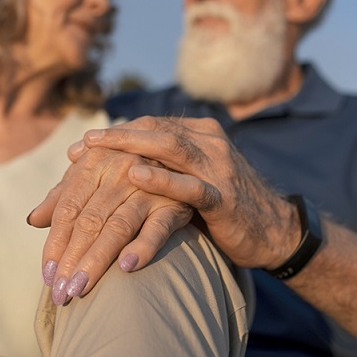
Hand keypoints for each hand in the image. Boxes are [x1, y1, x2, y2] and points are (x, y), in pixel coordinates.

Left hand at [28, 143, 193, 304]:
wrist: (175, 160)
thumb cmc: (123, 171)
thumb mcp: (93, 175)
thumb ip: (63, 197)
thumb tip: (33, 220)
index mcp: (95, 161)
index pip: (68, 209)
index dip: (55, 243)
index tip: (47, 276)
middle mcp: (120, 170)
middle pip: (89, 221)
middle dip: (72, 260)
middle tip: (61, 293)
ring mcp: (149, 187)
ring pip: (117, 227)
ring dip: (96, 260)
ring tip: (80, 289)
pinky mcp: (174, 204)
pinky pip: (157, 228)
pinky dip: (142, 247)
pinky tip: (126, 268)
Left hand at [51, 116, 301, 269]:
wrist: (276, 232)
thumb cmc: (224, 208)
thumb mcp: (193, 180)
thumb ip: (162, 170)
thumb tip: (117, 170)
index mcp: (200, 135)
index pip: (150, 125)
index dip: (115, 133)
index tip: (81, 146)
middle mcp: (209, 143)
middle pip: (155, 130)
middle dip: (115, 135)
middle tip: (82, 144)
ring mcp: (218, 168)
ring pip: (170, 148)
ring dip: (129, 146)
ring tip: (95, 150)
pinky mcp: (225, 198)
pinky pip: (191, 185)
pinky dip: (162, 180)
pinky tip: (136, 176)